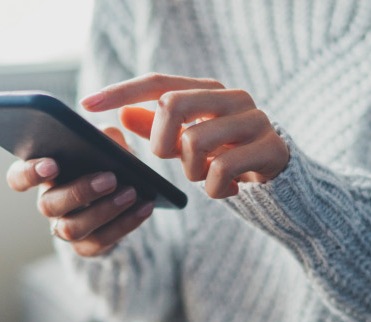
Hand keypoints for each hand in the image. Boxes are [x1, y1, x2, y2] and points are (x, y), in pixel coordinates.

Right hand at [6, 127, 153, 256]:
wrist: (129, 194)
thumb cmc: (109, 161)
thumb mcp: (108, 143)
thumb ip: (104, 135)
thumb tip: (105, 136)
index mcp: (45, 175)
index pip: (18, 177)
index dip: (29, 173)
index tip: (52, 165)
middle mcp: (50, 203)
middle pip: (49, 205)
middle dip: (79, 192)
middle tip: (110, 178)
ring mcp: (66, 228)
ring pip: (72, 228)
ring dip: (104, 210)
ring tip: (131, 193)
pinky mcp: (87, 247)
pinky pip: (101, 241)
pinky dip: (126, 223)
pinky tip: (144, 207)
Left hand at [80, 73, 288, 197]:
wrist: (283, 185)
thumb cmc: (229, 161)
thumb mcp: (190, 145)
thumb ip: (160, 129)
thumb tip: (124, 114)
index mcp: (209, 92)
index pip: (158, 83)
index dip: (121, 91)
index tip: (86, 104)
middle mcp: (232, 98)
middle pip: (173, 103)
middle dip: (160, 141)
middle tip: (175, 162)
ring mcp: (254, 120)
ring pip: (195, 142)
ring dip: (192, 172)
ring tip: (208, 178)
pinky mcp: (271, 147)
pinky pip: (221, 171)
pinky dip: (215, 190)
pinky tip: (228, 190)